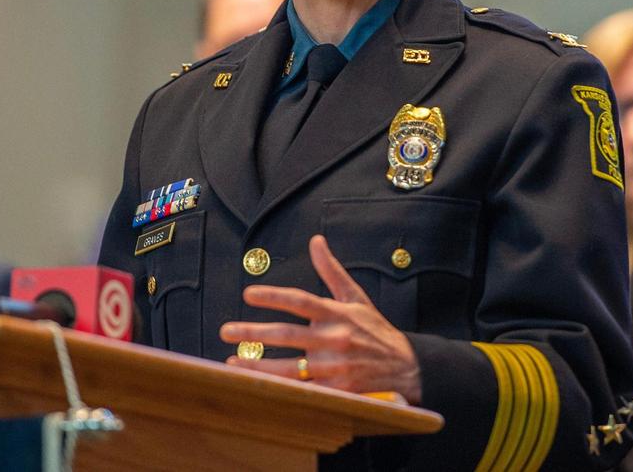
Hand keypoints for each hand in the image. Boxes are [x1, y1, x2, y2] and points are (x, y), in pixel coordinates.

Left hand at [220, 235, 421, 404]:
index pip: (300, 301)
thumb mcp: (356, 297)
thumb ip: (332, 271)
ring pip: (290, 367)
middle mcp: (335, 339)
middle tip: (226, 330)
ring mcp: (336, 368)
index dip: (274, 296)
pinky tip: (257, 387)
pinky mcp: (338, 392)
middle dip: (254, 332)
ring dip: (258, 365)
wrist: (407, 368)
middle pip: (288, 335)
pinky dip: (280, 389)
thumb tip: (316, 241)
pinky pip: (303, 391)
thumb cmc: (375, 330)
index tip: (248, 293)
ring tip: (232, 361)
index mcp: (337, 314)